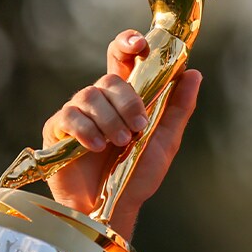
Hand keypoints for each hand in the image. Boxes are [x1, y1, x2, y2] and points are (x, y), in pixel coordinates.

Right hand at [42, 30, 202, 231]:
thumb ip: (179, 107)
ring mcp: (77, 114)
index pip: (122, 58)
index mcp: (125, 98)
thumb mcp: (165, 141)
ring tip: (119, 144)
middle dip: (128, 102)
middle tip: (138, 128)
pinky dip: (87, 131)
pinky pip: (70, 117)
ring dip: (110, 120)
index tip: (139, 44)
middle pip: (109, 79)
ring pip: (90, 96)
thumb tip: (193, 72)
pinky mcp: (57, 130)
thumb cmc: (137, 176)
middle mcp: (100, 101)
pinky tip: (96, 147)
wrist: (112, 207)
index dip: (128, 43)